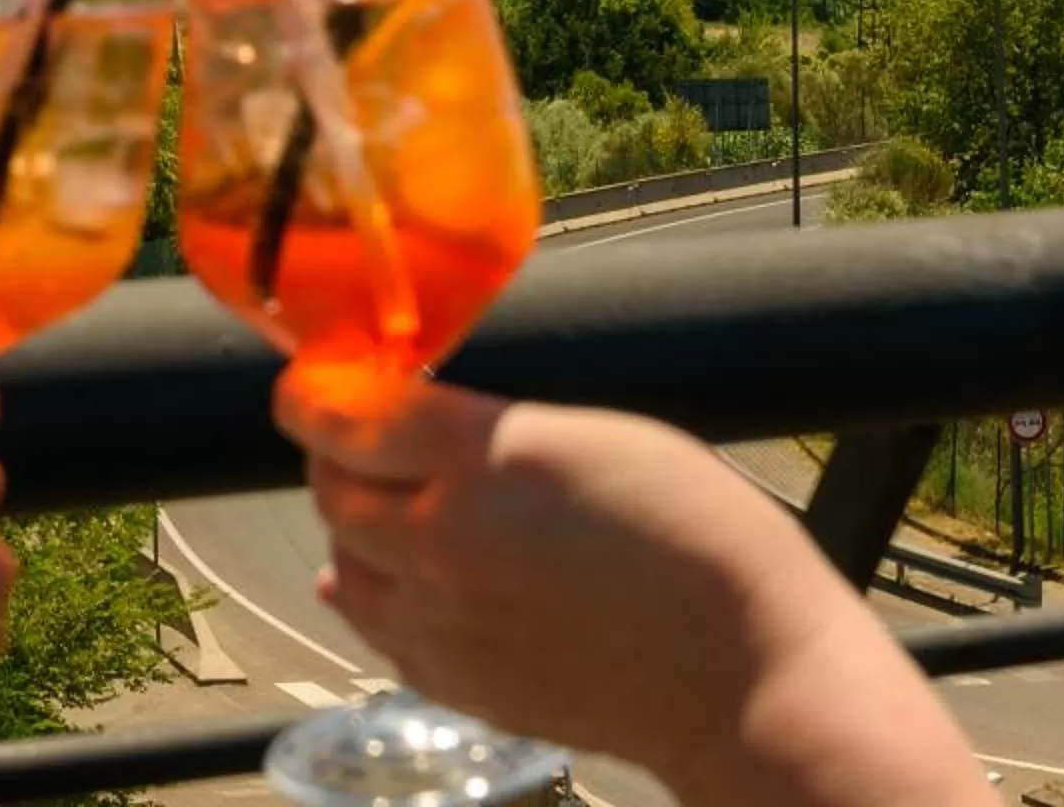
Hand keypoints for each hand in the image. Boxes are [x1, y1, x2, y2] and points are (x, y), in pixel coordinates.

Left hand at [278, 376, 989, 806]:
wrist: (747, 674)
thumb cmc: (702, 536)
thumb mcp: (600, 434)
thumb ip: (491, 431)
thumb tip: (409, 430)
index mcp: (486, 461)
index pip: (347, 416)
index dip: (319, 392)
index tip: (317, 379)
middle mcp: (445, 543)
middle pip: (332, 487)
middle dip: (336, 451)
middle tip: (362, 433)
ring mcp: (446, 624)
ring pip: (345, 561)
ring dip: (353, 525)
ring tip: (389, 503)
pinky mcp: (461, 684)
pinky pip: (380, 631)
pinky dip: (372, 596)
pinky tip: (378, 580)